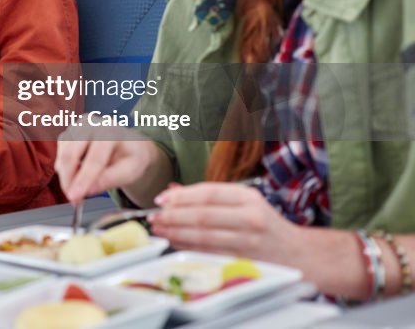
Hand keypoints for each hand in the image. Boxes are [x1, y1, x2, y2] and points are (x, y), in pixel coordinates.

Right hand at [55, 134, 159, 204]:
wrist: (128, 144)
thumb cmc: (130, 157)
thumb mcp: (129, 171)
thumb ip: (110, 179)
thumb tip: (88, 190)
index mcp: (110, 131)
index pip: (93, 159)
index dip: (83, 180)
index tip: (75, 197)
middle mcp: (91, 124)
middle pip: (70, 154)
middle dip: (68, 180)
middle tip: (73, 200)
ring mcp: (77, 127)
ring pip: (62, 156)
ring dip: (67, 177)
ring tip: (80, 189)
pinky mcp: (68, 134)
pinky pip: (60, 156)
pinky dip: (65, 170)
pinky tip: (78, 176)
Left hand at [148, 182, 300, 263]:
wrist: (299, 254)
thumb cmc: (265, 225)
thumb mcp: (243, 202)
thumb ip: (209, 196)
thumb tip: (172, 191)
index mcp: (248, 197)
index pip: (208, 192)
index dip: (180, 196)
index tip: (160, 200)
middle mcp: (251, 217)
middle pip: (202, 215)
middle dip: (173, 216)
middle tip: (155, 217)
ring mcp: (249, 241)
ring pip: (203, 236)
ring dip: (176, 233)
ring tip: (160, 229)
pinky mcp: (245, 262)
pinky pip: (209, 253)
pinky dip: (188, 247)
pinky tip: (176, 242)